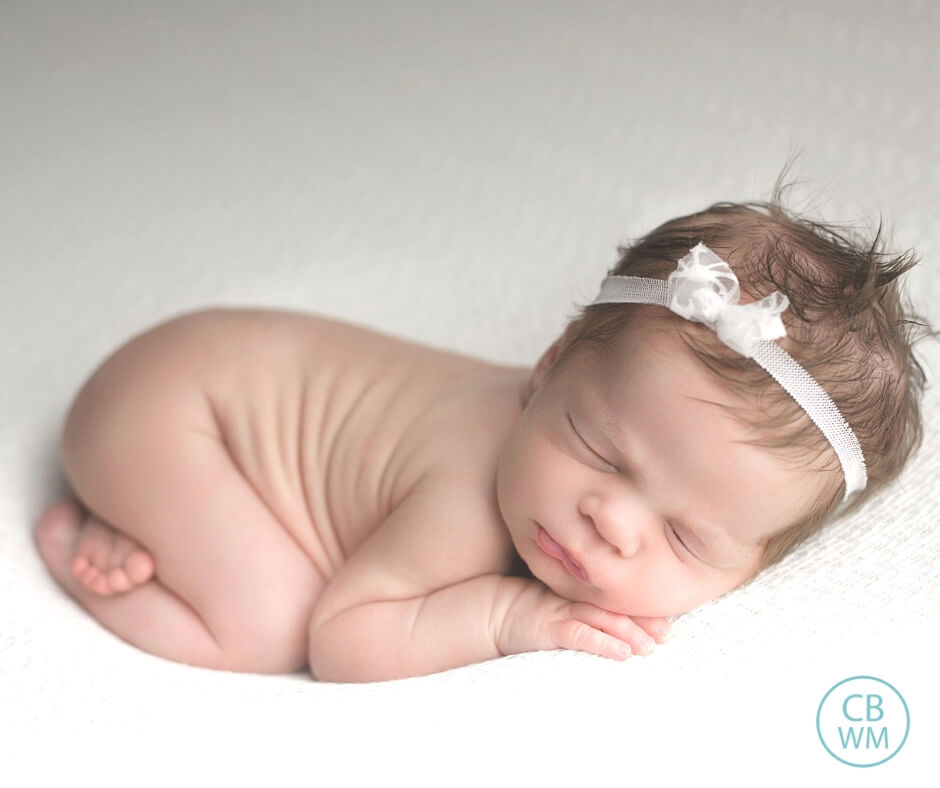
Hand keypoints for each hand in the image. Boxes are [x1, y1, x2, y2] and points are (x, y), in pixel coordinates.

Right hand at [495, 581, 672, 660]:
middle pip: (616, 606)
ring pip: (602, 619)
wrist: (490, 611)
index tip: (668, 621)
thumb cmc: (527, 609)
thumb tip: (622, 619)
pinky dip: (601, 643)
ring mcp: (561, 610)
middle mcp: (575, 597)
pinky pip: (578, 635)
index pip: (617, 597)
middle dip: (644, 620)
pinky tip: (621, 654)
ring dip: (629, 632)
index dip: (643, 608)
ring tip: (651, 646)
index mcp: (580, 591)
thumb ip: (584, 605)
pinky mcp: (547, 627)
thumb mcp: (558, 603)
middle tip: (669, 634)